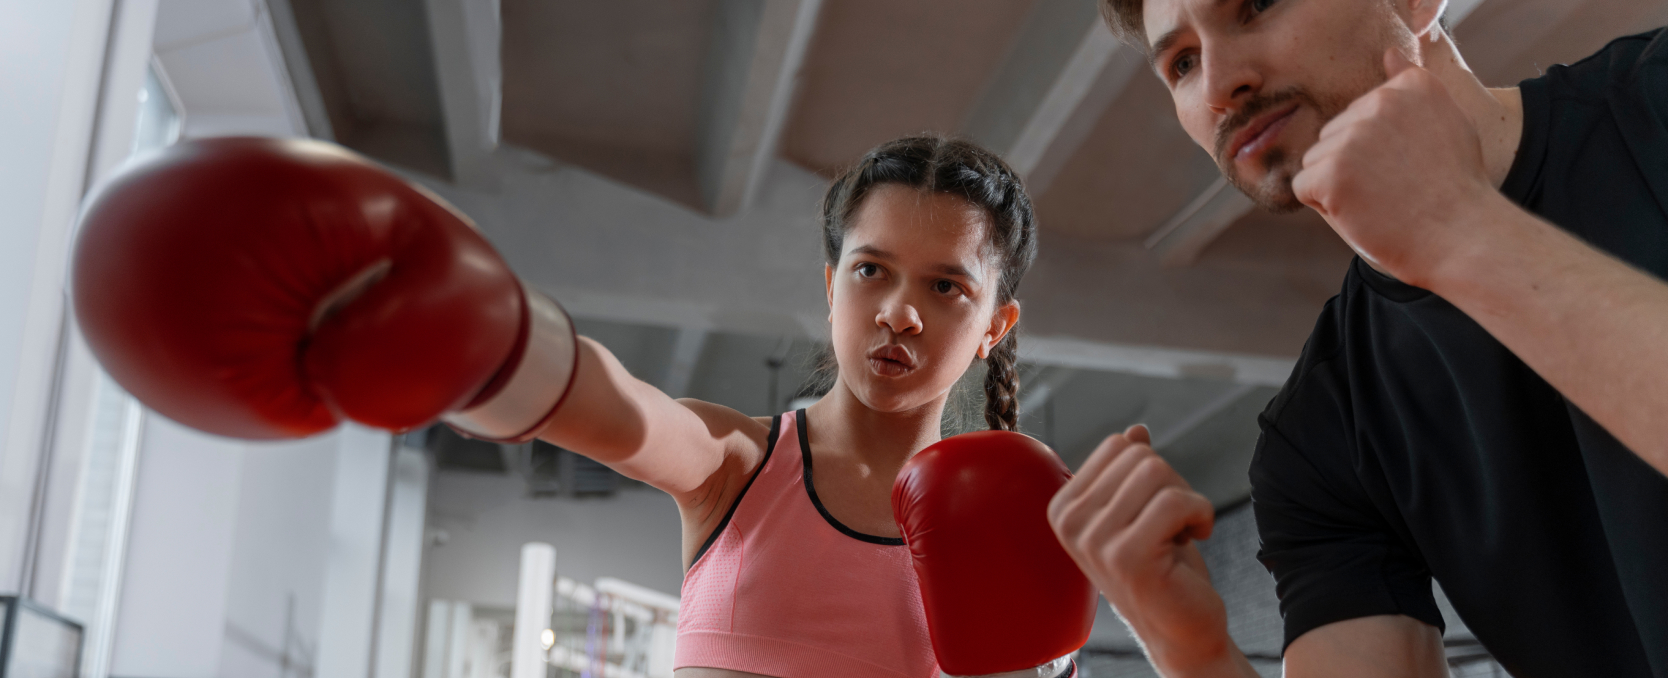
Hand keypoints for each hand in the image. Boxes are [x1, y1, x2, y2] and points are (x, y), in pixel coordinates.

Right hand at [1047, 425, 1232, 673]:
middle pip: (1140, 456)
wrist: (1181, 629)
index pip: (1117, 446)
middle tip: (1174, 522)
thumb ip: (1130, 472)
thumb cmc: (1163, 571)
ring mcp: (1094, 541)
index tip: (1155, 509)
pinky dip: (1201, 513)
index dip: (1151, 469)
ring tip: (1182, 531)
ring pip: (1157, 472)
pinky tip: (1197, 536)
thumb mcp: (1140, 513)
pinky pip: (1175, 501)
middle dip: (1173, 483)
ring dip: (1188, 499)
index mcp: (1064, 508)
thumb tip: (1135, 431)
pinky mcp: (1126, 556)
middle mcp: (1070, 524)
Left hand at [1292, 49, 1501, 287]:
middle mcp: (1382, 102)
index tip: (1414, 164)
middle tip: (1397, 188)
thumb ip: (1410, 90)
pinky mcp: (1333, 171)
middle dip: (1352, 166)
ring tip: (1381, 200)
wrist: (1465, 238)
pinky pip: (1303, 186)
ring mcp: (1355, 135)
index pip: (1360, 114)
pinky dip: (1324, 207)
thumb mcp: (1446, 124)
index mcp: (1413, 85)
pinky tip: (1362, 212)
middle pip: (1333, 135)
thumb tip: (1388, 53)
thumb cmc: (1455, 189)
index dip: (1379, 149)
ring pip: (1315, 160)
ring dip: (1337, 186)